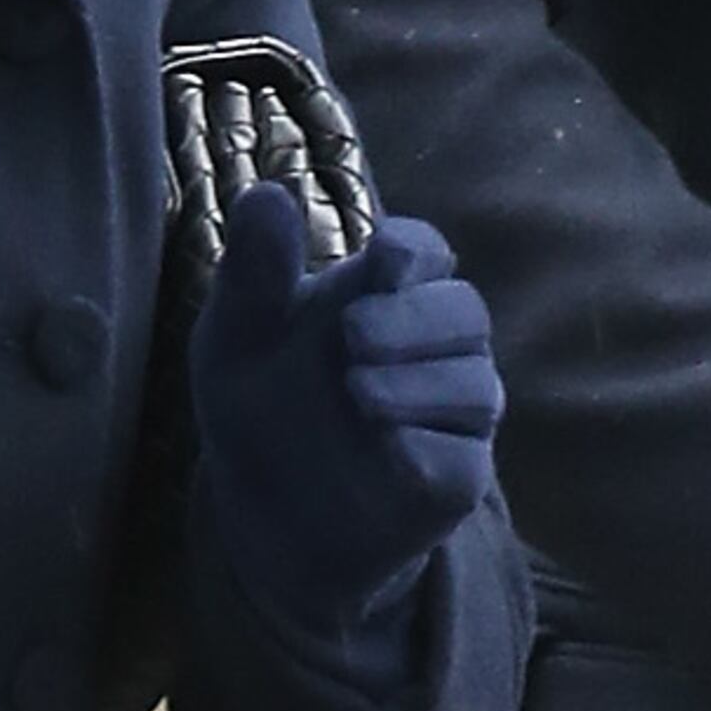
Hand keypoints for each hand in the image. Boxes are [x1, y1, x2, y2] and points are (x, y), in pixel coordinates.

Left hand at [189, 185, 504, 642]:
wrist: (262, 518)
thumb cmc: (259, 407)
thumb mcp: (235, 338)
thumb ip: (255, 272)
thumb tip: (267, 193)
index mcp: (382, 297)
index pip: (424, 252)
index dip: (414, 250)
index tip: (384, 257)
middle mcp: (431, 349)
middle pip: (465, 312)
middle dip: (415, 318)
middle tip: (351, 335)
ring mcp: (449, 417)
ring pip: (476, 386)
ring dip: (420, 383)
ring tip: (358, 393)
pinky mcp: (454, 481)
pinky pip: (465, 461)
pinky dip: (428, 449)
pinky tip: (386, 449)